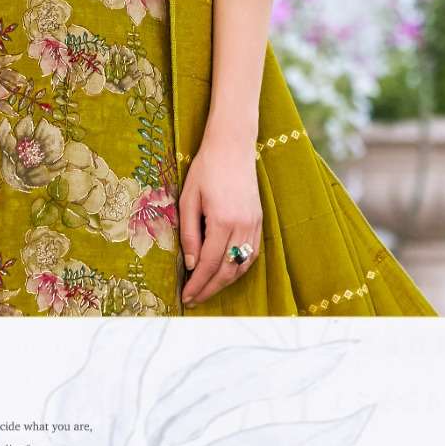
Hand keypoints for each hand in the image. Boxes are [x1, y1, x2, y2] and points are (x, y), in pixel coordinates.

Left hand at [178, 126, 262, 307]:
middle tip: (193, 299)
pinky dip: (239, 268)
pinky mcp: (259, 220)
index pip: (210, 264)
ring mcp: (254, 224)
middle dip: (210, 289)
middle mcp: (242, 226)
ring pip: (242, 266)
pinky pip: (251, 253)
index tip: (186, 296)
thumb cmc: (206, 169)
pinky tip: (226, 272)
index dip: (197, 284)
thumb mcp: (188, 198)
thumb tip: (191, 264)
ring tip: (207, 289)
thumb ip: (188, 233)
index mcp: (222, 221)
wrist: (232, 146)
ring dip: (225, 282)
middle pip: (228, 271)